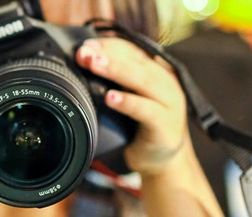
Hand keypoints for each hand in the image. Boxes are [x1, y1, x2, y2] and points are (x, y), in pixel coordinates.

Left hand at [76, 38, 188, 176]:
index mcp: (155, 71)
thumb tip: (82, 64)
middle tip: (85, 53)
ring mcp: (169, 103)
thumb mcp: (128, 97)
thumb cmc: (141, 125)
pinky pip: (146, 111)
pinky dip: (128, 102)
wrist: (162, 160)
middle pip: (136, 61)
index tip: (85, 46)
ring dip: (117, 71)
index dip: (108, 46)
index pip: (131, 50)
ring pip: (143, 81)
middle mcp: (165, 82)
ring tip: (95, 66)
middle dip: (108, 55)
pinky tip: (111, 98)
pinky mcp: (166, 125)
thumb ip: (113, 81)